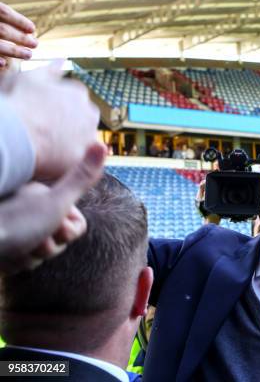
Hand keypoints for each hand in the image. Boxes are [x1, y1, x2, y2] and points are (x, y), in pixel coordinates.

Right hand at [0, 2, 37, 65]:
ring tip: (29, 55)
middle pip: (2, 30)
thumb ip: (3, 16)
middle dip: (20, 38)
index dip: (19, 20)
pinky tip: (5, 64)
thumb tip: (26, 28)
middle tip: (36, 44)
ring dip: (14, 51)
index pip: (4, 12)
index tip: (33, 29)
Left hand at [0, 143, 105, 274]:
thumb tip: (103, 143)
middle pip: (54, 240)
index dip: (66, 231)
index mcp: (37, 193)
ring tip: (10, 247)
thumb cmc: (11, 223)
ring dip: (26, 257)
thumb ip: (82, 177)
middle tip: (30, 239)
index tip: (51, 224)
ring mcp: (8, 225)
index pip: (74, 225)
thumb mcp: (56, 202)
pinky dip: (11, 263)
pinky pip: (15, 262)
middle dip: (45, 247)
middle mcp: (22, 206)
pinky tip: (0, 255)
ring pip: (34, 253)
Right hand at [1, 63, 100, 181]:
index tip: (42, 114)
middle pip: (82, 120)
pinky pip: (76, 160)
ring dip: (69, 142)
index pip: (74, 100)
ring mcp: (88, 136)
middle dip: (68, 125)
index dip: (56, 109)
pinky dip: (65, 160)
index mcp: (78, 93)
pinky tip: (49, 159)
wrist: (13, 134)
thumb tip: (62, 61)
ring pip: (82, 140)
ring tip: (45, 146)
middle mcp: (89, 113)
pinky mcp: (83, 157)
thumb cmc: (16, 103)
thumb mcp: (28, 78)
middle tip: (44, 131)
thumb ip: (49, 70)